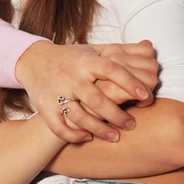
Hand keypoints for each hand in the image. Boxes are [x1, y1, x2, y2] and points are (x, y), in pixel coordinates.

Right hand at [15, 40, 154, 143]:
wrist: (33, 60)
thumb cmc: (70, 58)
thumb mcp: (91, 50)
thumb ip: (120, 51)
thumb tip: (149, 46)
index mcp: (85, 60)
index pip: (110, 69)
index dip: (129, 82)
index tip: (145, 95)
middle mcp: (71, 76)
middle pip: (96, 99)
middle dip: (116, 115)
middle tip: (132, 124)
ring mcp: (57, 92)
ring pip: (80, 116)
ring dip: (99, 129)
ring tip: (116, 136)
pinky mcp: (45, 107)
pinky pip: (60, 127)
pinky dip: (74, 135)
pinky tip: (88, 137)